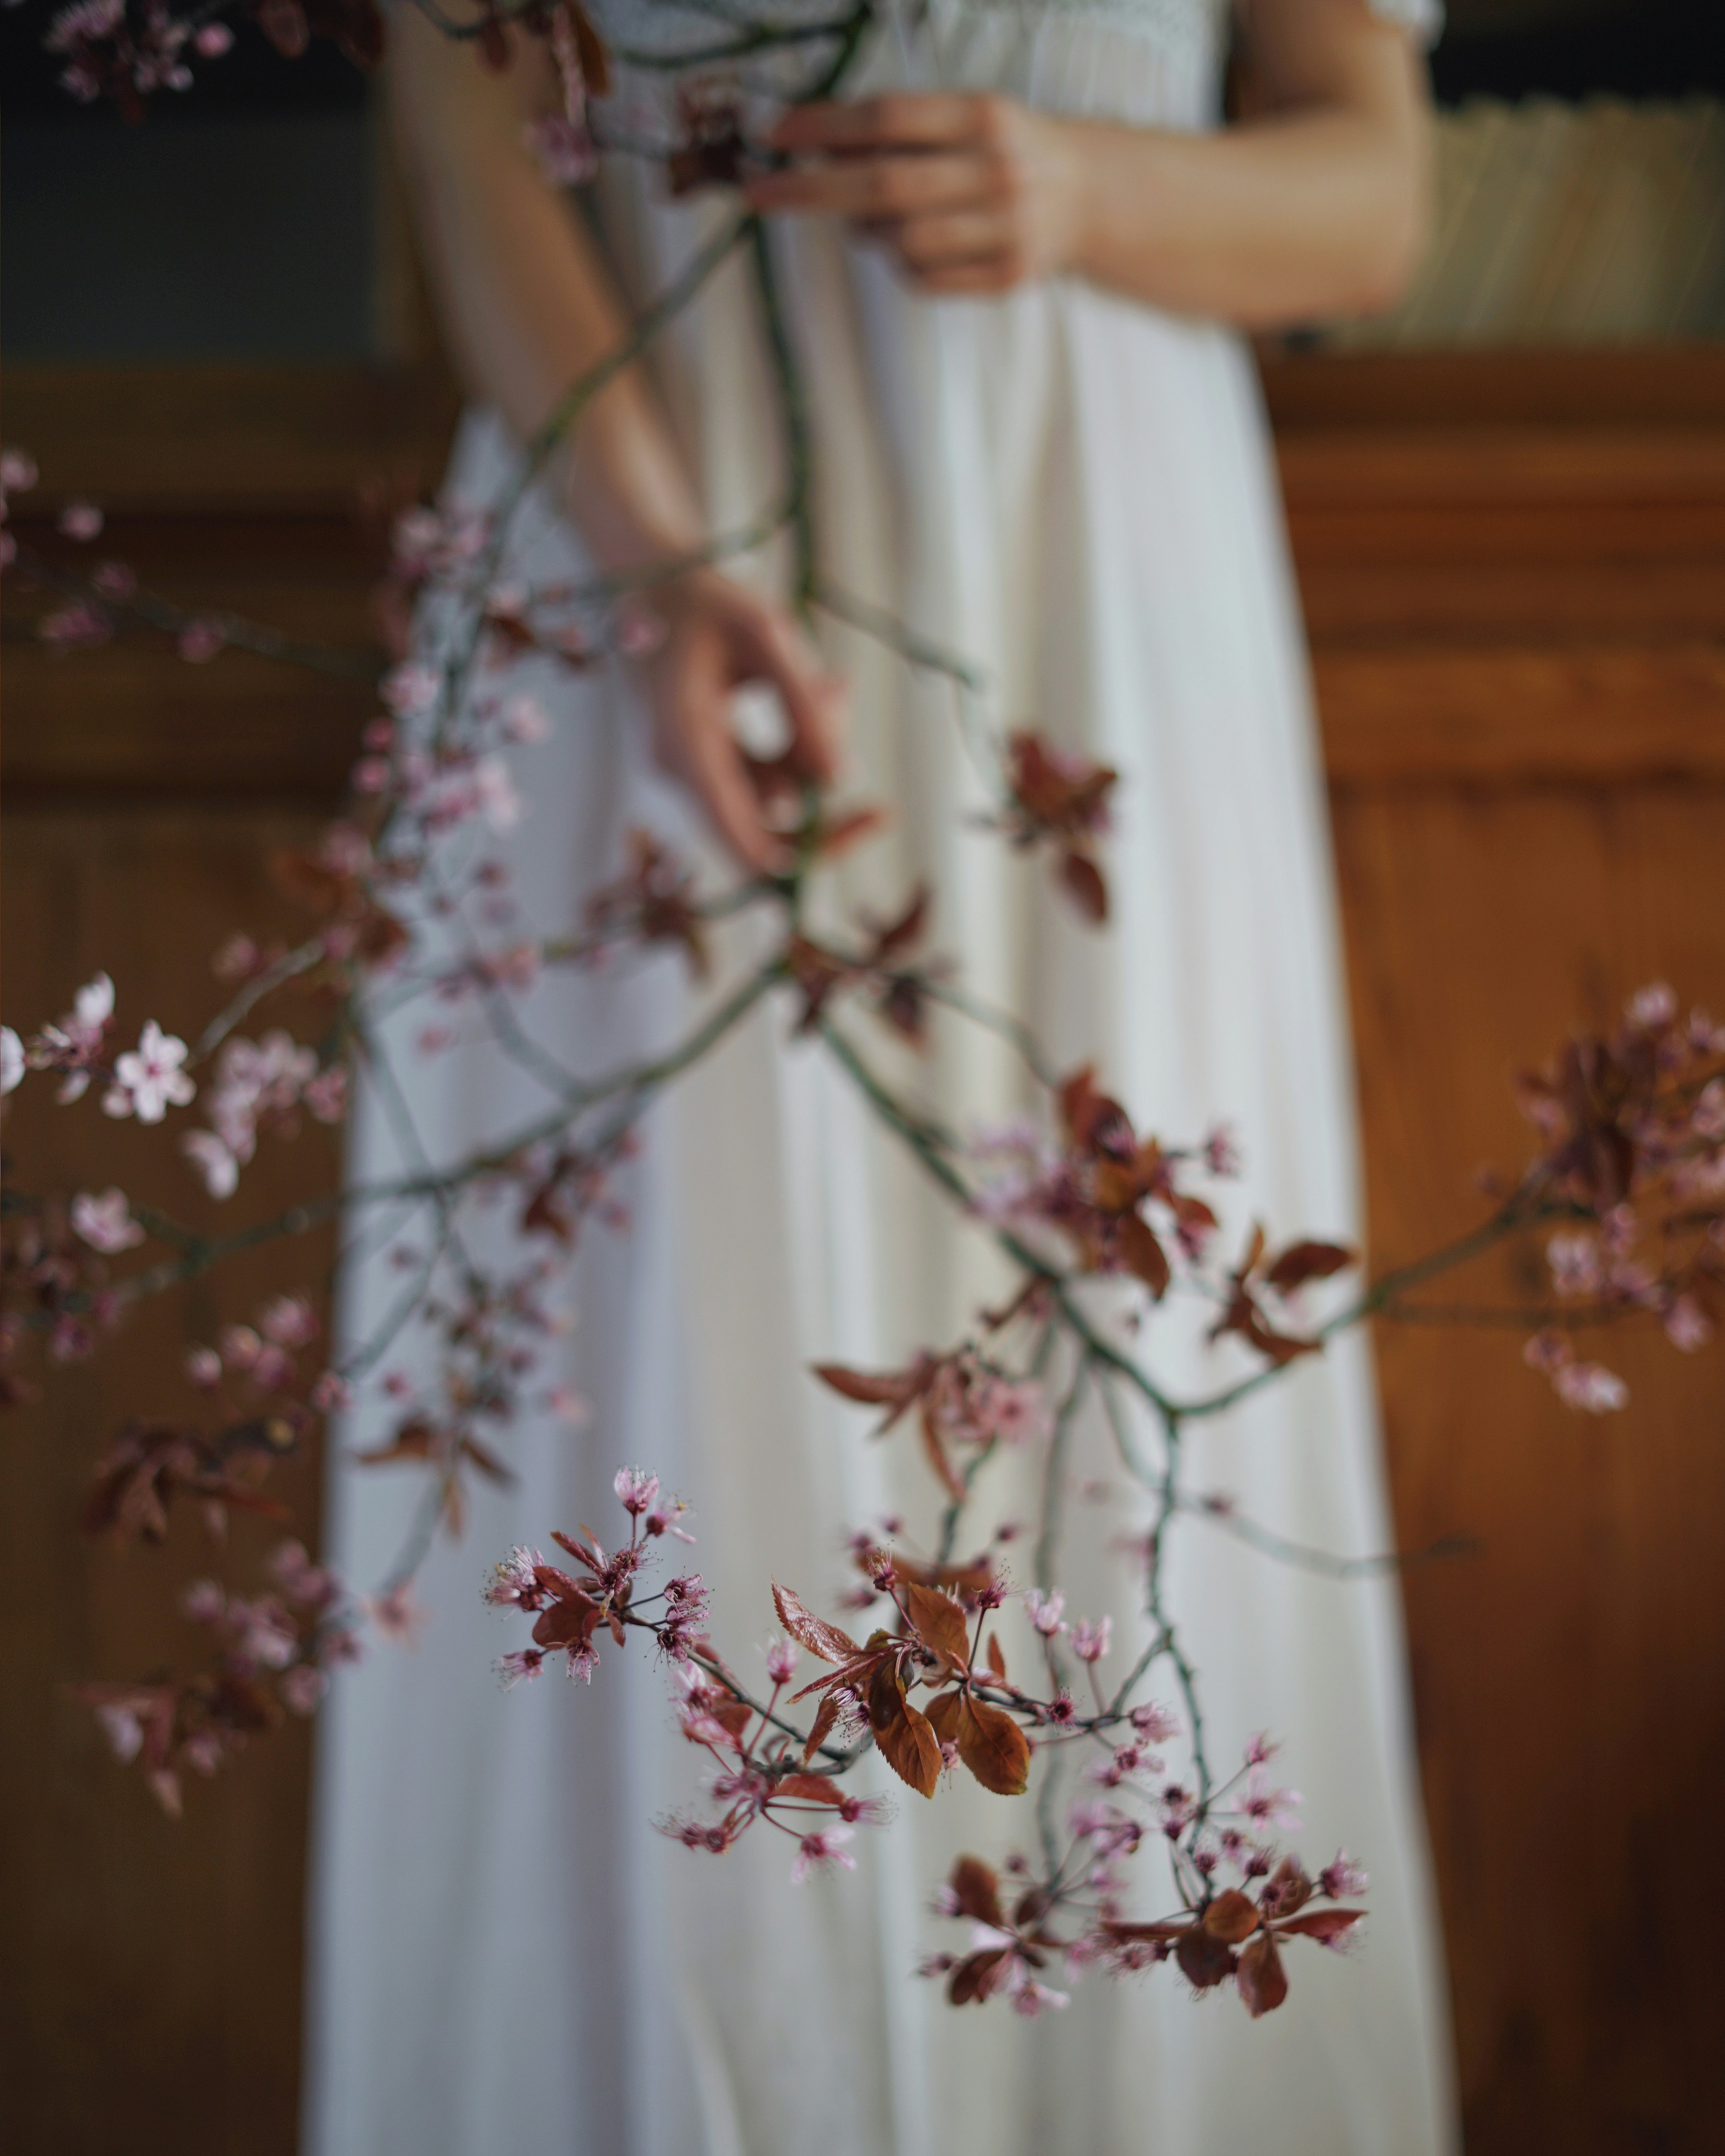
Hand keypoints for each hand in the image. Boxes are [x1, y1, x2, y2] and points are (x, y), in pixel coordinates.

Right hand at [635, 568, 844, 875]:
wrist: (648, 579)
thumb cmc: (703, 598)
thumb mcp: (765, 635)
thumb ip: (804, 706)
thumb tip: (841, 780)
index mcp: (686, 744)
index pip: (742, 840)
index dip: (808, 851)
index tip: (867, 823)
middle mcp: (683, 770)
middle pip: (764, 836)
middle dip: (825, 806)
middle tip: (883, 806)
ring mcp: (693, 769)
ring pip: (774, 797)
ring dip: (816, 753)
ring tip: (834, 687)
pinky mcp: (707, 761)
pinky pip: (766, 775)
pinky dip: (799, 744)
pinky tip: (822, 691)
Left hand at [746, 94, 1083, 295]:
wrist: (1087, 196)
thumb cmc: (1002, 151)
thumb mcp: (962, 118)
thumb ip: (899, 130)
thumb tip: (812, 147)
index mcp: (984, 115)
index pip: (888, 119)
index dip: (825, 127)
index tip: (774, 135)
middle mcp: (998, 170)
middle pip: (884, 185)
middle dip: (811, 189)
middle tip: (759, 192)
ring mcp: (1006, 229)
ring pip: (900, 241)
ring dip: (866, 232)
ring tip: (871, 218)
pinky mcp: (1008, 277)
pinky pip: (923, 279)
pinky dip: (902, 264)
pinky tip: (914, 246)